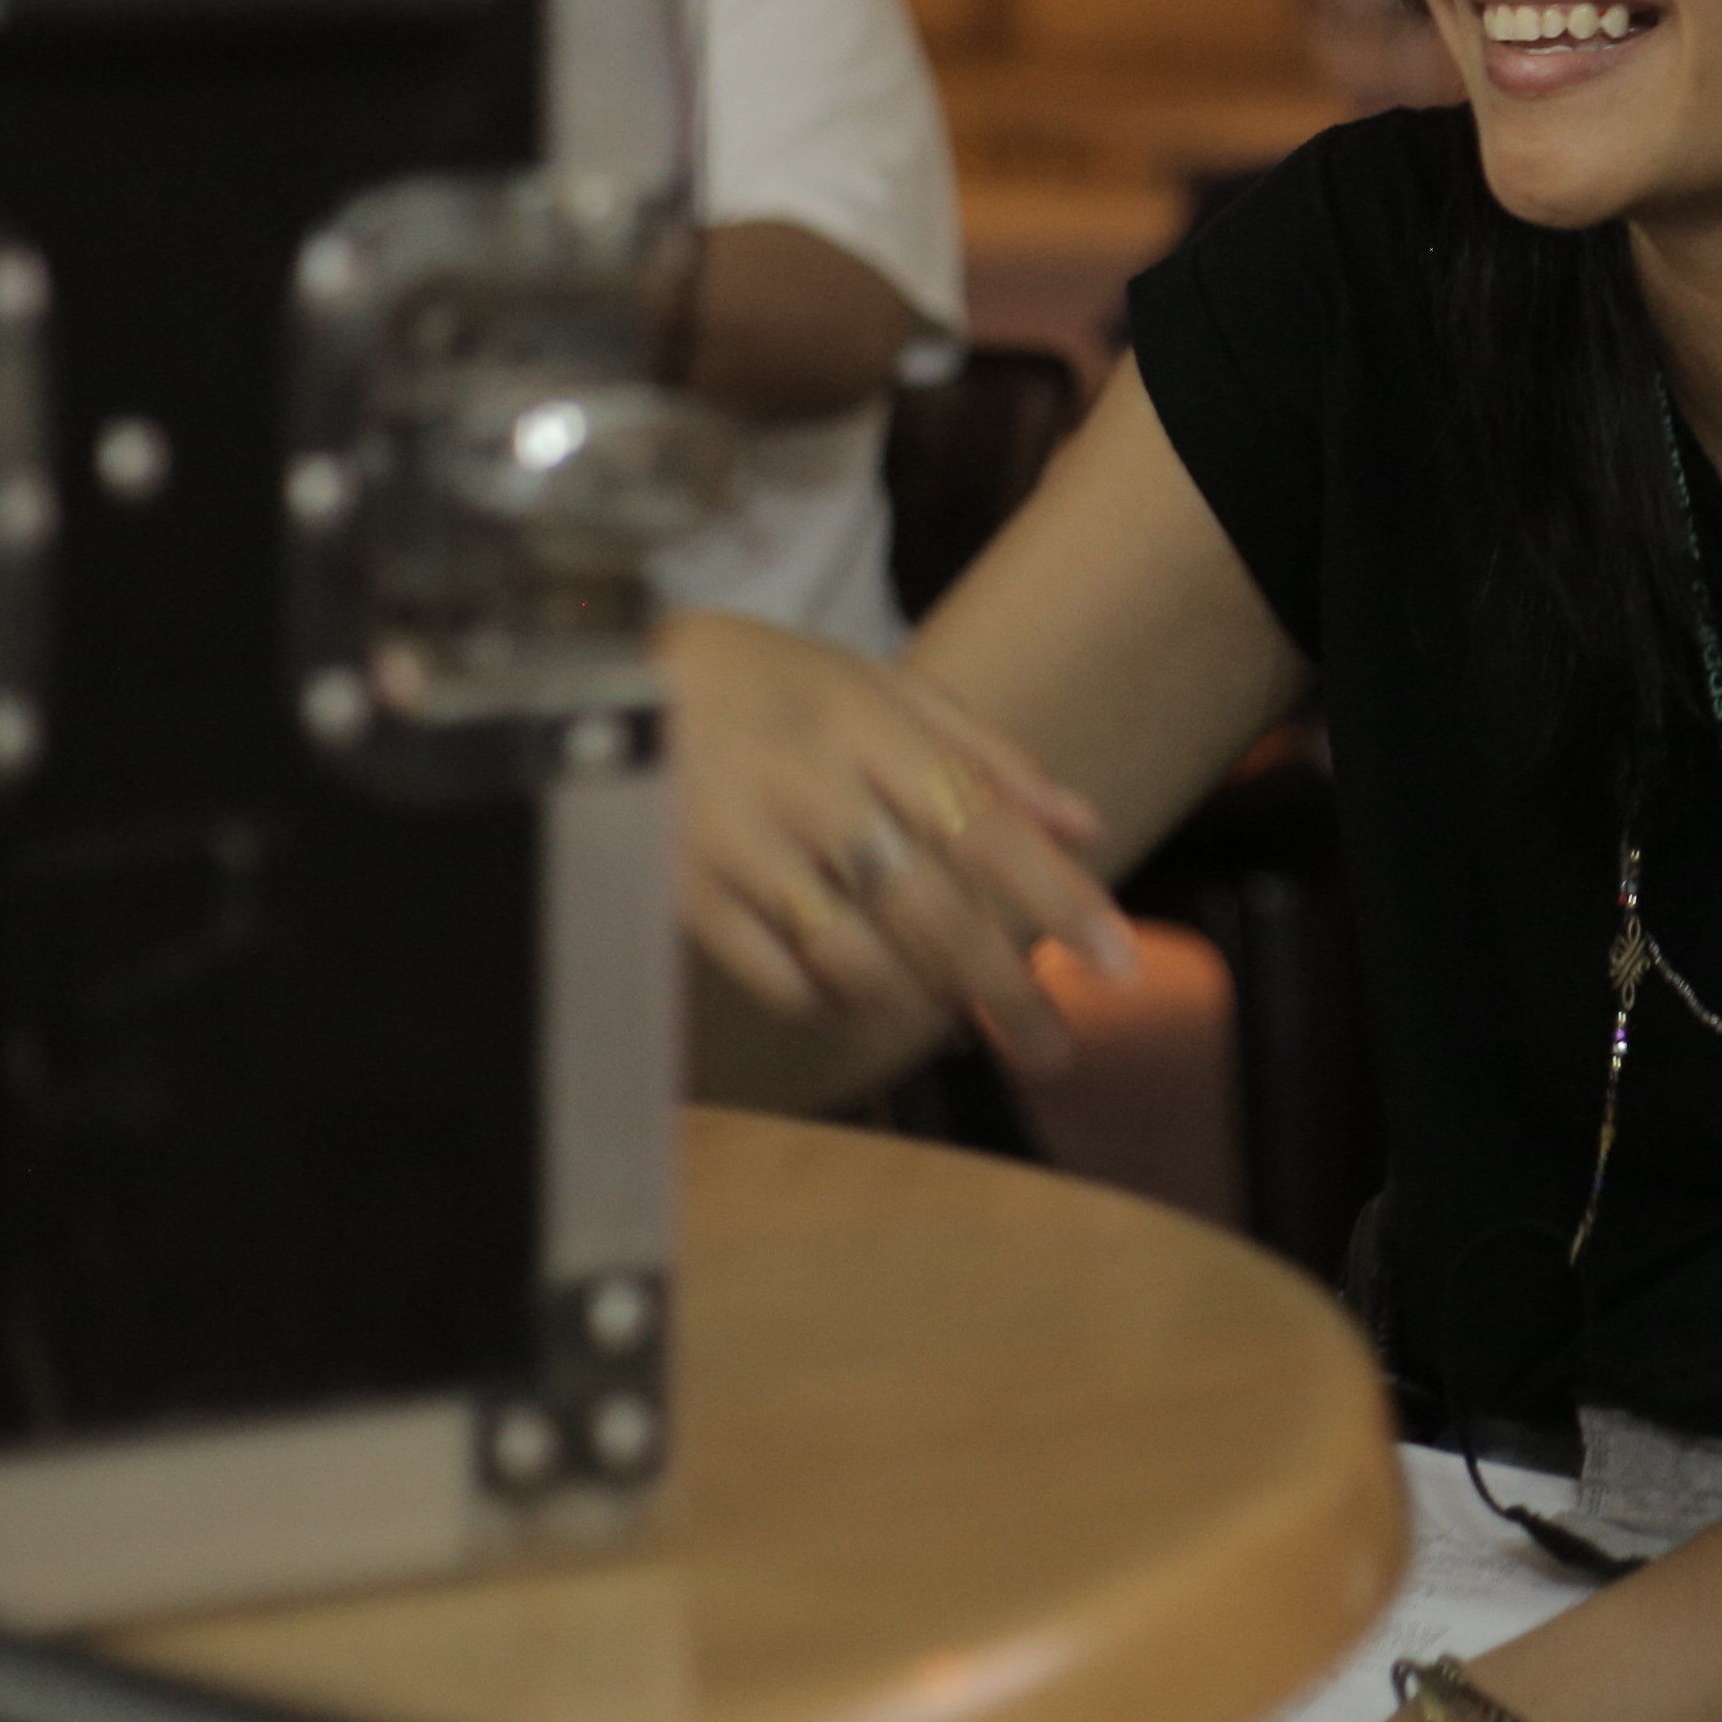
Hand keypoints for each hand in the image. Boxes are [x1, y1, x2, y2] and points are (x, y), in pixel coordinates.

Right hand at [662, 608, 1134, 1073]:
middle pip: (931, 908)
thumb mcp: (877, 688)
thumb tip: (1085, 827)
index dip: (1057, 897)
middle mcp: (807, 785)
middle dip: (1004, 986)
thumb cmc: (769, 685)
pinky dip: (833, 1001)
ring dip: (920, 997)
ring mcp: (740, 844)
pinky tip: (858, 994)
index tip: (1119, 960)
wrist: (602, 677)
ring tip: (953, 1007)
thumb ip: (985, 756)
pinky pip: (780, 979)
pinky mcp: (682, 895)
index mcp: (867, 723)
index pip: (985, 823)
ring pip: (856, 957)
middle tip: (1054, 1045)